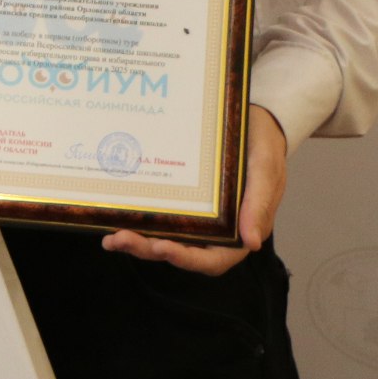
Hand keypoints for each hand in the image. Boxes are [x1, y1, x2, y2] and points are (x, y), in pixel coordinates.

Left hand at [102, 104, 285, 275]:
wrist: (253, 120)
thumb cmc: (264, 145)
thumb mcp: (265, 168)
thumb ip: (259, 203)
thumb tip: (252, 243)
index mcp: (240, 231)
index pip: (213, 259)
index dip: (187, 259)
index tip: (162, 248)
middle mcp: (216, 231)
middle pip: (181, 251)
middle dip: (150, 250)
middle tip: (120, 239)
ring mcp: (198, 217)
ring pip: (166, 238)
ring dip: (139, 241)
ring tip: (112, 238)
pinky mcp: (184, 200)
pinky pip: (162, 216)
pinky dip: (140, 220)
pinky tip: (116, 215)